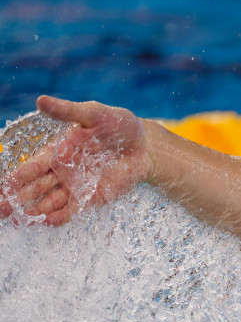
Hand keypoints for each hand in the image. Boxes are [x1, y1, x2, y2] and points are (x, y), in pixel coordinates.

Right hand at [0, 96, 150, 225]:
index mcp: (57, 152)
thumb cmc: (118, 127)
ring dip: (34, 210)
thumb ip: (67, 111)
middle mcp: (62, 172)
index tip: (3, 187)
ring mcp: (76, 187)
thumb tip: (41, 101)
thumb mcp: (93, 114)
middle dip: (16, 199)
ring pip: (49, 202)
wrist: (145, 146)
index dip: (15, 178)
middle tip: (1, 210)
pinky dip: (59, 216)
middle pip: (33, 189)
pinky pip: (72, 210)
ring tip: (20, 219)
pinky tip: (48, 221)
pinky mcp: (92, 198)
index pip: (30, 168)